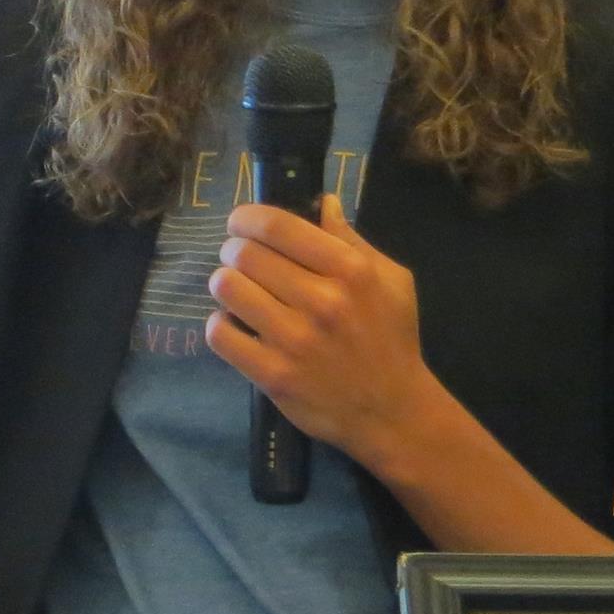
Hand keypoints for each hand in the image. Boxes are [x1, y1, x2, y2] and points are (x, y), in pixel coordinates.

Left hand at [205, 193, 436, 474]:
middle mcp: (321, 301)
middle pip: (244, 253)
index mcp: (350, 270)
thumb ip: (352, 239)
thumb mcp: (391, 280)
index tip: (240, 222)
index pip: (277, 226)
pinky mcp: (273, 375)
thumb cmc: (392, 338)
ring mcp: (295, 341)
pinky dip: (221, 324)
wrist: (393, 412)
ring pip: (226, 287)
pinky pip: (220, 333)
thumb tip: (323, 201)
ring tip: (238, 291)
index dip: (247, 217)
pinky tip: (237, 325)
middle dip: (233, 249)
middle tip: (239, 258)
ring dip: (225, 284)